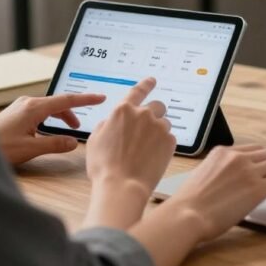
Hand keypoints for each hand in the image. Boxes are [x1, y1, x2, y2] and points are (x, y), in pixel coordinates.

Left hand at [0, 92, 105, 165]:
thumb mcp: (31, 149)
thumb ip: (55, 144)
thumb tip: (73, 142)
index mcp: (34, 108)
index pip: (66, 100)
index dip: (85, 99)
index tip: (100, 97)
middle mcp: (27, 103)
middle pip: (58, 103)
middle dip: (73, 112)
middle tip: (83, 124)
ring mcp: (20, 107)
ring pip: (49, 108)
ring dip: (61, 117)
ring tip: (69, 129)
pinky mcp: (16, 113)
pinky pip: (40, 111)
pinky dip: (50, 119)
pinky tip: (49, 131)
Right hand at [86, 78, 176, 200]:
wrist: (122, 185)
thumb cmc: (104, 166)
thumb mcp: (95, 140)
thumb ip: (107, 124)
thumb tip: (113, 121)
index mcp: (123, 111)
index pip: (138, 91)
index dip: (146, 84)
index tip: (152, 80)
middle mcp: (143, 114)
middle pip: (156, 106)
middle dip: (153, 115)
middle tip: (145, 132)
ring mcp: (159, 127)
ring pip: (164, 123)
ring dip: (157, 132)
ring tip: (145, 151)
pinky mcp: (170, 141)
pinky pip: (169, 138)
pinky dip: (162, 146)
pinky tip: (151, 158)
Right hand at [168, 144, 265, 243]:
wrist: (185, 216)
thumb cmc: (188, 205)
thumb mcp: (202, 177)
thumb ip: (219, 173)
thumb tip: (232, 182)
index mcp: (222, 152)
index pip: (254, 150)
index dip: (265, 162)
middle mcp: (237, 157)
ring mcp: (248, 171)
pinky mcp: (257, 188)